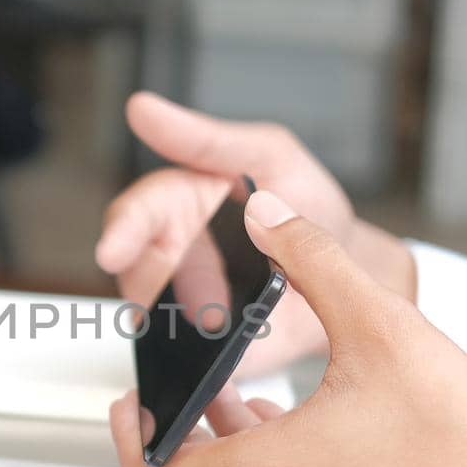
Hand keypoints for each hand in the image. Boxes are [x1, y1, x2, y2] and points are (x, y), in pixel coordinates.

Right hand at [95, 92, 414, 373]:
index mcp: (181, 204)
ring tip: (224, 311)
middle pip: (135, 271)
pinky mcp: (206, 347)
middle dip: (146, 285)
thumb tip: (143, 109)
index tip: (111, 250)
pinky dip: (197, 354)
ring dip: (180, 318)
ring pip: (154, 316)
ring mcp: (185, 303)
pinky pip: (185, 357)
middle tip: (167, 296)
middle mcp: (173, 254)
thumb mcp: (267, 154)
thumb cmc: (308, 204)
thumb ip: (205, 139)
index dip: (122, 231)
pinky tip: (224, 340)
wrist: (354, 267)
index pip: (137, 214)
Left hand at [110, 190, 466, 466]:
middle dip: (197, 427)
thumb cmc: (460, 446)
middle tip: (211, 383)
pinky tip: (319, 439)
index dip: (126, 436)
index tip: (128, 402)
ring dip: (239, 453)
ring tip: (266, 402)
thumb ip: (313, 260)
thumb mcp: (379, 328)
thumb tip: (267, 212)